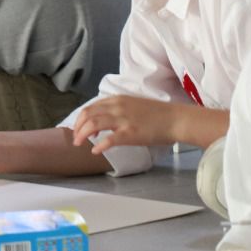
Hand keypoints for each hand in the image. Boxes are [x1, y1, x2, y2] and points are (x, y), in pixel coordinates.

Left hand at [69, 95, 184, 152]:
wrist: (176, 119)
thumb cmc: (157, 114)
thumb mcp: (133, 105)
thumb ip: (118, 110)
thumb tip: (104, 121)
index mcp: (117, 100)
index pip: (91, 107)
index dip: (80, 118)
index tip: (78, 128)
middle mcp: (117, 107)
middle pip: (88, 114)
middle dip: (77, 127)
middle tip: (75, 139)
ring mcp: (123, 120)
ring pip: (94, 124)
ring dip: (83, 134)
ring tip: (79, 144)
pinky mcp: (131, 133)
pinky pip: (109, 139)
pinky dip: (99, 145)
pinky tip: (95, 151)